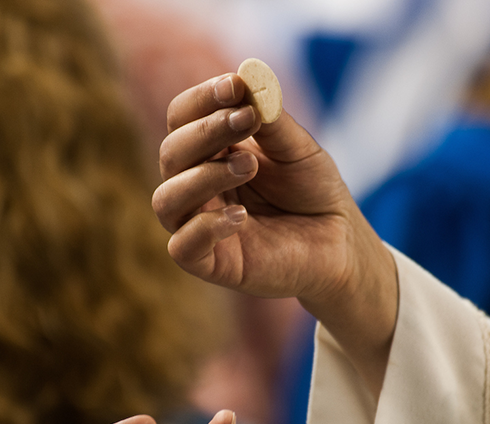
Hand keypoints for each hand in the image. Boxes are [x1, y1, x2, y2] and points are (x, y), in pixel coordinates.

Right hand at [152, 73, 397, 395]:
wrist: (339, 244)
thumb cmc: (314, 192)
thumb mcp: (298, 150)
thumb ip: (271, 121)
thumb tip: (246, 78)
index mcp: (211, 154)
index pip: (182, 120)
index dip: (202, 100)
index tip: (234, 86)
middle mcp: (197, 188)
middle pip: (170, 154)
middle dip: (205, 132)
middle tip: (247, 121)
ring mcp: (199, 226)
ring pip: (167, 199)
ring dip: (202, 176)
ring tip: (249, 166)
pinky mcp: (209, 263)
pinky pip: (182, 247)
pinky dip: (206, 227)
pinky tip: (241, 217)